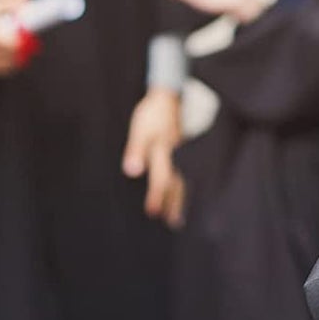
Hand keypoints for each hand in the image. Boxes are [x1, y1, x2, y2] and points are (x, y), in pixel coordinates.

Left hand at [122, 88, 185, 227]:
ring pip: (183, 179)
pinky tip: (184, 192)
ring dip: (181, 198)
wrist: (168, 96)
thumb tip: (132, 171)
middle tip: (174, 223)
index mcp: (164, 151)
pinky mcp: (185, 150)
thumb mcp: (140, 129)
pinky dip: (185, 185)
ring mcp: (183, 153)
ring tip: (179, 216)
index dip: (157, 197)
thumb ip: (136, 150)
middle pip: (176, 183)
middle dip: (175, 204)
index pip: (161, 178)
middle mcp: (177, 154)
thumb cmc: (152, 113)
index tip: (153, 213)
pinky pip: (186, 172)